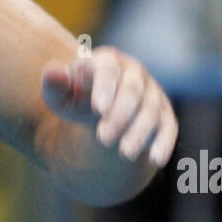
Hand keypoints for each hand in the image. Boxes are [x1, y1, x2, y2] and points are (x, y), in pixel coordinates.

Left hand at [41, 46, 177, 169]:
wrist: (98, 109)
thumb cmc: (75, 98)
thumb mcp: (60, 95)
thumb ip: (54, 85)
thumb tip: (52, 73)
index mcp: (107, 61)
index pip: (108, 70)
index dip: (104, 87)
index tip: (97, 109)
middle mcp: (133, 72)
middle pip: (132, 91)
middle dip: (120, 115)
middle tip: (103, 139)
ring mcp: (152, 92)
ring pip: (150, 110)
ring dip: (139, 132)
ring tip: (124, 154)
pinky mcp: (164, 113)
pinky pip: (169, 126)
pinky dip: (164, 142)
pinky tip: (154, 160)